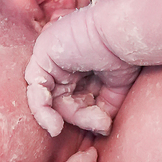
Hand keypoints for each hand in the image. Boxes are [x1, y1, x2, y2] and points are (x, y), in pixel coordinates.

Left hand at [25, 5, 140, 137]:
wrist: (126, 32)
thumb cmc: (126, 53)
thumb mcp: (116, 89)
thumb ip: (103, 108)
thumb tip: (101, 129)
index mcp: (77, 68)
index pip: (73, 99)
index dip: (86, 116)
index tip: (103, 125)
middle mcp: (62, 62)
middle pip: (62, 101)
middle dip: (82, 116)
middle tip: (102, 122)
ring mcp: (51, 57)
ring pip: (50, 98)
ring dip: (70, 115)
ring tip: (93, 121)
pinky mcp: (43, 54)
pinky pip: (35, 89)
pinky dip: (42, 111)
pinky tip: (55, 126)